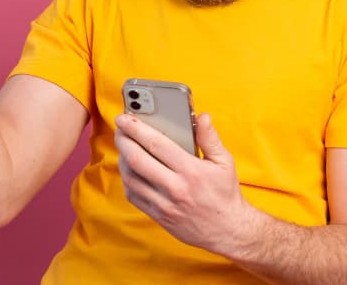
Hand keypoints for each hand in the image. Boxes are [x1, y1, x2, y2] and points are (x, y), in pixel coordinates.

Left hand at [114, 112, 253, 253]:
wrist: (227, 230)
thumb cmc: (225, 193)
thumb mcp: (225, 162)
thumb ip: (210, 138)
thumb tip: (202, 116)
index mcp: (191, 171)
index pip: (157, 144)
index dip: (137, 128)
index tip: (125, 118)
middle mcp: (175, 187)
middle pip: (137, 159)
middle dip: (123, 140)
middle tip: (119, 128)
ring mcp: (164, 204)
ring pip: (132, 178)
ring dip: (122, 158)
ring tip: (123, 145)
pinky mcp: (158, 216)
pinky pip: (134, 196)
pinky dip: (127, 179)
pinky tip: (129, 168)